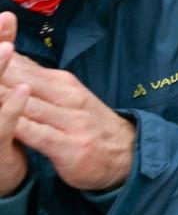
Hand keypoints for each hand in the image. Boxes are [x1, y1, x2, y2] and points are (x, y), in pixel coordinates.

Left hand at [0, 14, 134, 192]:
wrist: (129, 153)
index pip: (21, 64)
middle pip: (19, 79)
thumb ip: (37, 83)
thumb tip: (9, 61)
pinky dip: (15, 124)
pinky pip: (36, 133)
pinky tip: (2, 120)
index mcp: (62, 82)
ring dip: (1, 94)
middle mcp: (65, 95)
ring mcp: (69, 119)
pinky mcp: (68, 145)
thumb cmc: (90, 125)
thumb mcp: (67, 97)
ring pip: (24, 103)